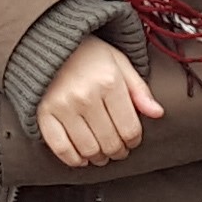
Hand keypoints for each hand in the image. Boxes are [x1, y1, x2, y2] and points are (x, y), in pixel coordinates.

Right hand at [35, 41, 159, 168]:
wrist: (48, 41)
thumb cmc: (87, 53)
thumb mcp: (119, 62)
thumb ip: (139, 89)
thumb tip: (157, 113)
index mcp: (109, 83)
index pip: (129, 129)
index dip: (133, 141)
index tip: (131, 142)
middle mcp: (86, 96)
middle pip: (110, 142)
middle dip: (117, 152)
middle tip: (118, 150)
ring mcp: (63, 107)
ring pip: (88, 149)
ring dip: (98, 158)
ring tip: (101, 155)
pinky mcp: (44, 114)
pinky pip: (60, 148)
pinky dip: (73, 159)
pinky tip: (81, 158)